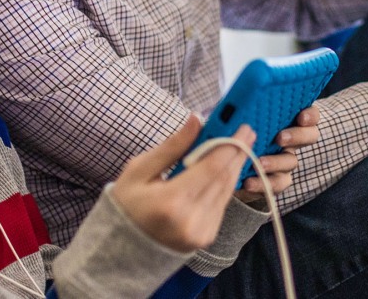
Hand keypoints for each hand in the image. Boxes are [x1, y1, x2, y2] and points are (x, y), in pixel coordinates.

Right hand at [112, 117, 255, 251]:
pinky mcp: (206, 237)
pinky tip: (227, 167)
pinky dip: (226, 183)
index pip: (211, 168)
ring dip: (235, 165)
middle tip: (246, 130)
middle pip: (223, 178)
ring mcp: (200, 232)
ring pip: (227, 190)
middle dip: (237, 151)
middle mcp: (190, 220)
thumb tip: (196, 120)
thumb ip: (172, 146)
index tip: (241, 126)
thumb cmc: (126, 204)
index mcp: (170, 202)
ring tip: (241, 144)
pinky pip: (222, 203)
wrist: (121, 247)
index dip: (230, 145)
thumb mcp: (139, 170)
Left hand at [234, 106, 320, 202]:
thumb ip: (248, 112)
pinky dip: (262, 183)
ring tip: (259, 163)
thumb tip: (237, 107)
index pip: (311, 115)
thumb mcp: (243, 117)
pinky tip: (248, 182)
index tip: (301, 117)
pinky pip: (276, 184)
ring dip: (276, 162)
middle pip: (309, 136)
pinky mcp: (277, 180)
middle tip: (280, 138)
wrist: (231, 160)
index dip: (310, 116)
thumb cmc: (239, 129)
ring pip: (291, 162)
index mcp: (290, 120)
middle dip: (296, 136)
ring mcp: (287, 160)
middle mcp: (293, 139)